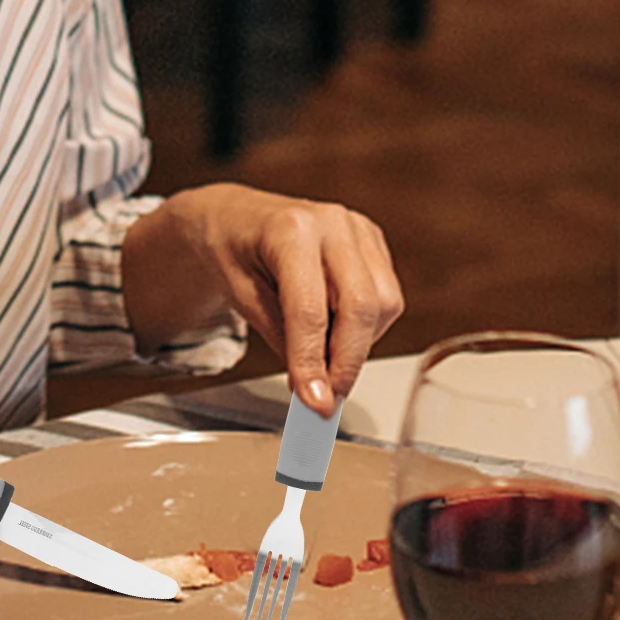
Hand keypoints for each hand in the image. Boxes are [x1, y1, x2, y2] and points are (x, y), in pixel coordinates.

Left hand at [125, 184, 403, 412]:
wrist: (236, 217)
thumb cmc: (232, 252)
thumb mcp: (239, 296)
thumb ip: (280, 337)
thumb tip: (313, 386)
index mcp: (290, 230)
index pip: (310, 310)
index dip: (314, 362)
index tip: (315, 403)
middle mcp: (332, 223)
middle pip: (361, 306)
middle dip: (347, 363)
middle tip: (326, 400)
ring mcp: (358, 228)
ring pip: (384, 304)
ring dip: (358, 344)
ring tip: (321, 355)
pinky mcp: (373, 240)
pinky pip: (387, 296)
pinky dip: (365, 326)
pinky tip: (334, 328)